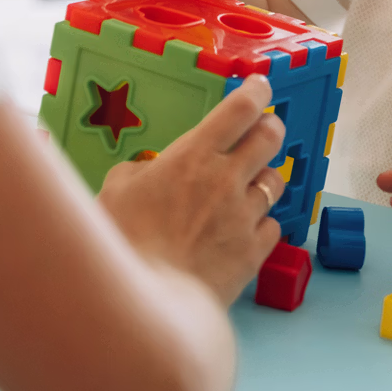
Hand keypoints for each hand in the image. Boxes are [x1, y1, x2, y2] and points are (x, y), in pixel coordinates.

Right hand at [98, 74, 285, 304]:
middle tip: (263, 128)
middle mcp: (227, 178)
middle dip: (270, 127)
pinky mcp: (254, 252)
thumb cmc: (122, 245)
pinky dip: (262, 222)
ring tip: (248, 184)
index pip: (240, 108)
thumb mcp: (115, 190)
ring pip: (275, 181)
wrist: (145, 305)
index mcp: (194, 155)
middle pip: (270, 135)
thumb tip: (146, 172)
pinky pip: (272, 225)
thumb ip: (139, 172)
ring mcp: (244, 215)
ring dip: (264, 177)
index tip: (259, 86)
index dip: (255, 91)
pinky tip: (244, 227)